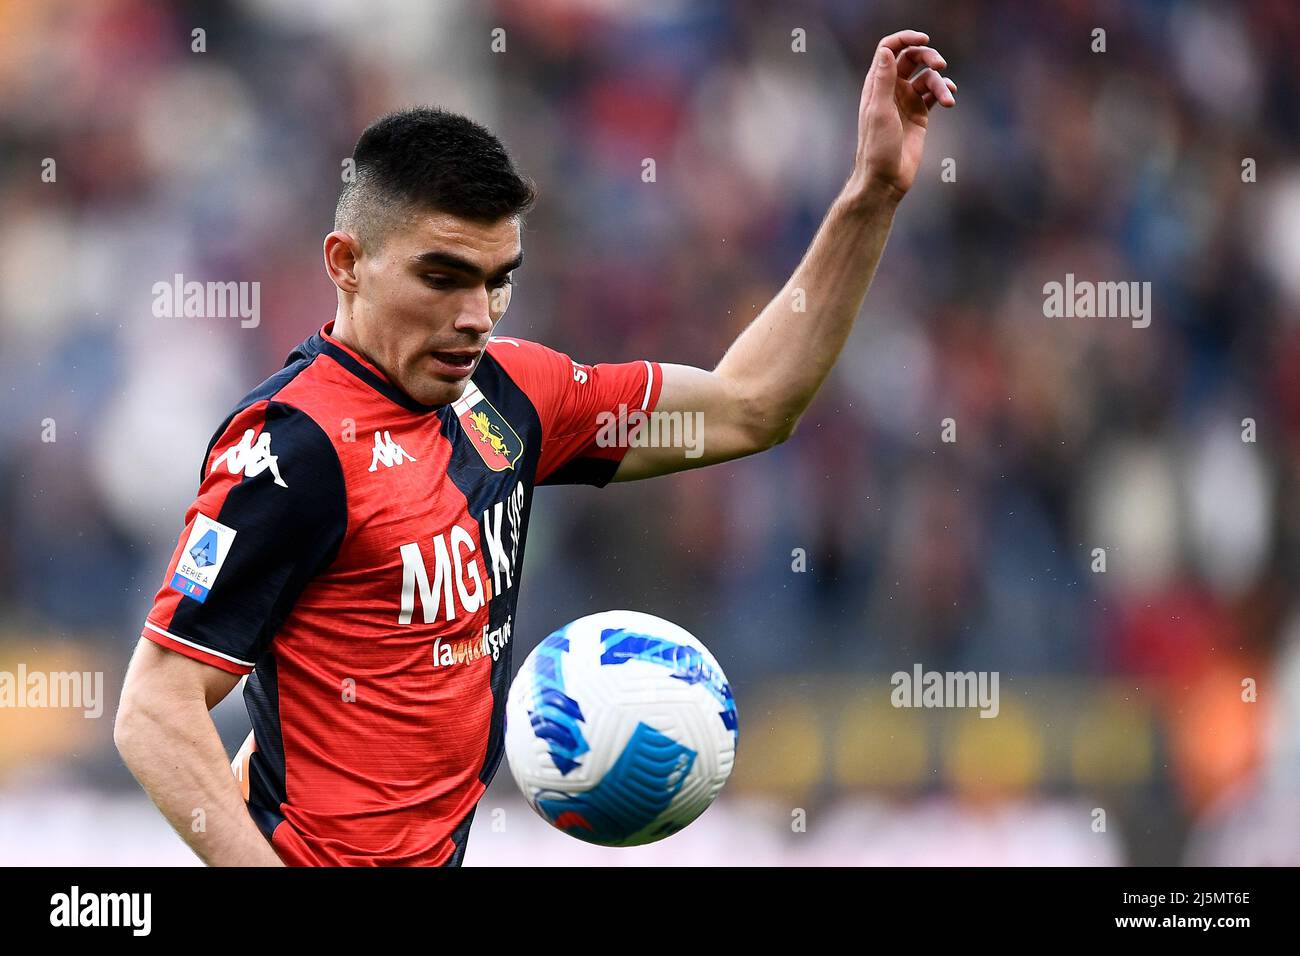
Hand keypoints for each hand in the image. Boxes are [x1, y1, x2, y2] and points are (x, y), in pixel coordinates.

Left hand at [848, 30, 955, 202]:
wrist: (885, 179)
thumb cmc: (877, 148)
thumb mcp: (879, 111)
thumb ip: (883, 80)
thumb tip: (886, 51)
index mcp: (877, 85)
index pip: (889, 50)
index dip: (905, 39)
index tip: (924, 38)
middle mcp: (892, 89)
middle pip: (912, 58)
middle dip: (928, 56)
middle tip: (940, 64)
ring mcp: (907, 101)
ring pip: (928, 78)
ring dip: (940, 83)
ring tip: (948, 97)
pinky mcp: (920, 114)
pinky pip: (935, 94)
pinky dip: (944, 92)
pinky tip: (950, 98)